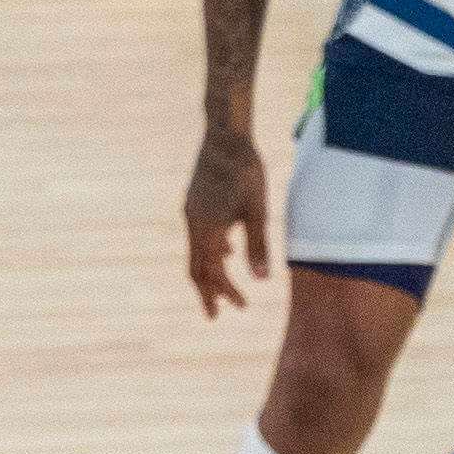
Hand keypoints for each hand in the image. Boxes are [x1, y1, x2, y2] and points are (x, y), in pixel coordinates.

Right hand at [187, 124, 273, 316]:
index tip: (242, 307)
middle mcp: (193, 222)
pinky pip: (199, 235)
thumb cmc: (246, 173)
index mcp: (207, 228)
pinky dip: (210, 250)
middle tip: (215, 316)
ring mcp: (191, 212)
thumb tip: (262, 281)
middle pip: (196, 267)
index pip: (213, 271)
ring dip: (209, 272)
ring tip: (220, 289)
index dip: (226, 292)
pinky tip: (226, 252)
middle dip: (207, 292)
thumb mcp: (257, 211)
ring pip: (196, 251)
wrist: (225, 138)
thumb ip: (258, 245)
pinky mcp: (195, 202)